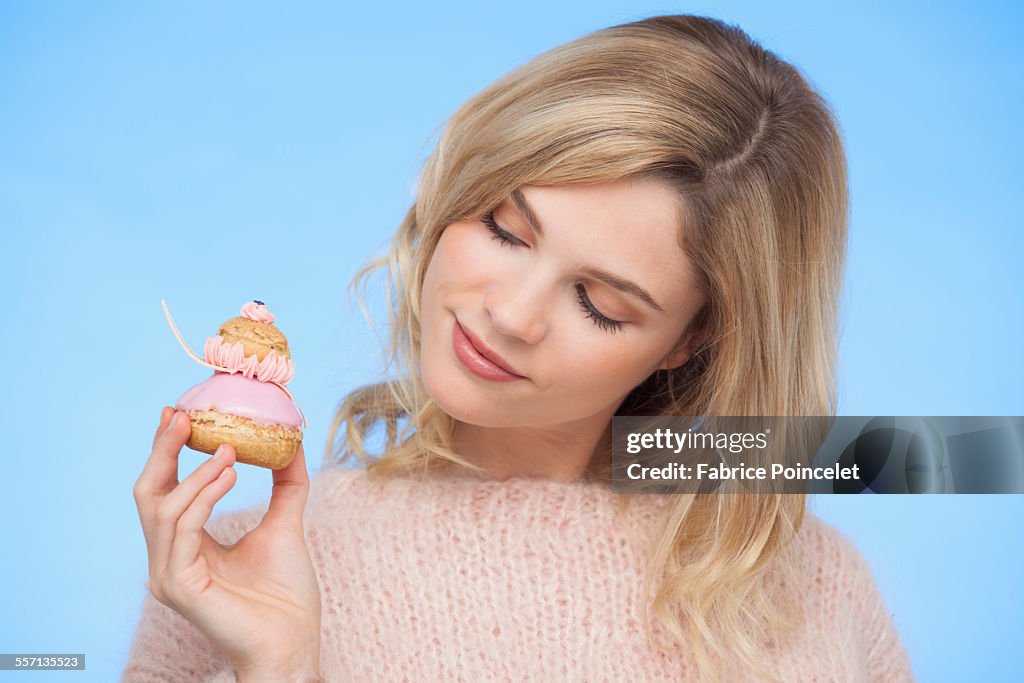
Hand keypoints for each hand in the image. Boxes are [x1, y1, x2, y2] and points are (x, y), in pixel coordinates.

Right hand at [133, 407, 322, 678]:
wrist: (295, 640)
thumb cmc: (286, 593)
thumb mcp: (285, 524)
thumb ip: (285, 484)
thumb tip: (292, 442)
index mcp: (186, 544)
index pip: (164, 489)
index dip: (166, 450)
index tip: (180, 412)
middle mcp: (168, 557)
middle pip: (148, 492)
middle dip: (163, 450)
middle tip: (184, 415)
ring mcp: (168, 574)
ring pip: (164, 508)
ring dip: (198, 473)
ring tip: (231, 450)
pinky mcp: (180, 587)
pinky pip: (182, 530)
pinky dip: (203, 497)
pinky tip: (229, 475)